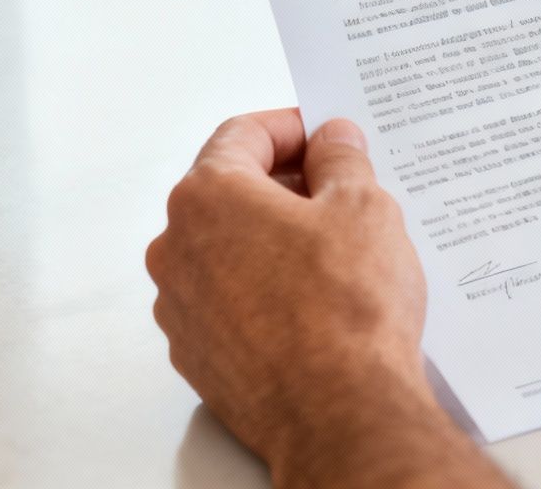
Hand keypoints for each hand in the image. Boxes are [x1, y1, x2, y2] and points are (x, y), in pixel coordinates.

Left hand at [147, 111, 501, 488]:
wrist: (338, 412)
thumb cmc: (346, 309)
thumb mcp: (364, 207)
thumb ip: (342, 160)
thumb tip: (332, 142)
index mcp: (207, 197)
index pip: (243, 135)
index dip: (293, 128)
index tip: (326, 137)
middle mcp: (176, 248)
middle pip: (230, 191)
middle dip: (286, 184)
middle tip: (343, 192)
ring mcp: (180, 307)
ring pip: (227, 249)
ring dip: (273, 239)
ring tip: (336, 254)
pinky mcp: (197, 354)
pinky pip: (228, 300)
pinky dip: (264, 289)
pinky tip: (314, 302)